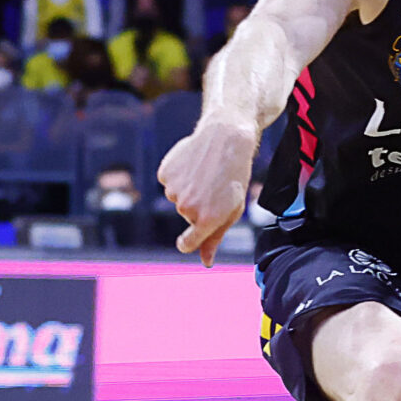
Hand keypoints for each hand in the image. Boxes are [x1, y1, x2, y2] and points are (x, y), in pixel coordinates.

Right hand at [157, 117, 253, 265]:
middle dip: (199, 206)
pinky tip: (193, 163)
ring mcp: (174, 190)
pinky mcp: (165, 173)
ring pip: (177, 197)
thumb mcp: (232, 209)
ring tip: (206, 172)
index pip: (188, 243)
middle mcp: (187, 207)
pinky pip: (169, 181)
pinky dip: (178, 175)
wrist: (226, 137)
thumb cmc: (234, 176)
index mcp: (206, 220)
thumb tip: (205, 262)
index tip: (187, 240)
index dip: (188, 242)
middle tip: (215, 186)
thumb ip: (215, 238)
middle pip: (186, 216)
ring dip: (189, 188)